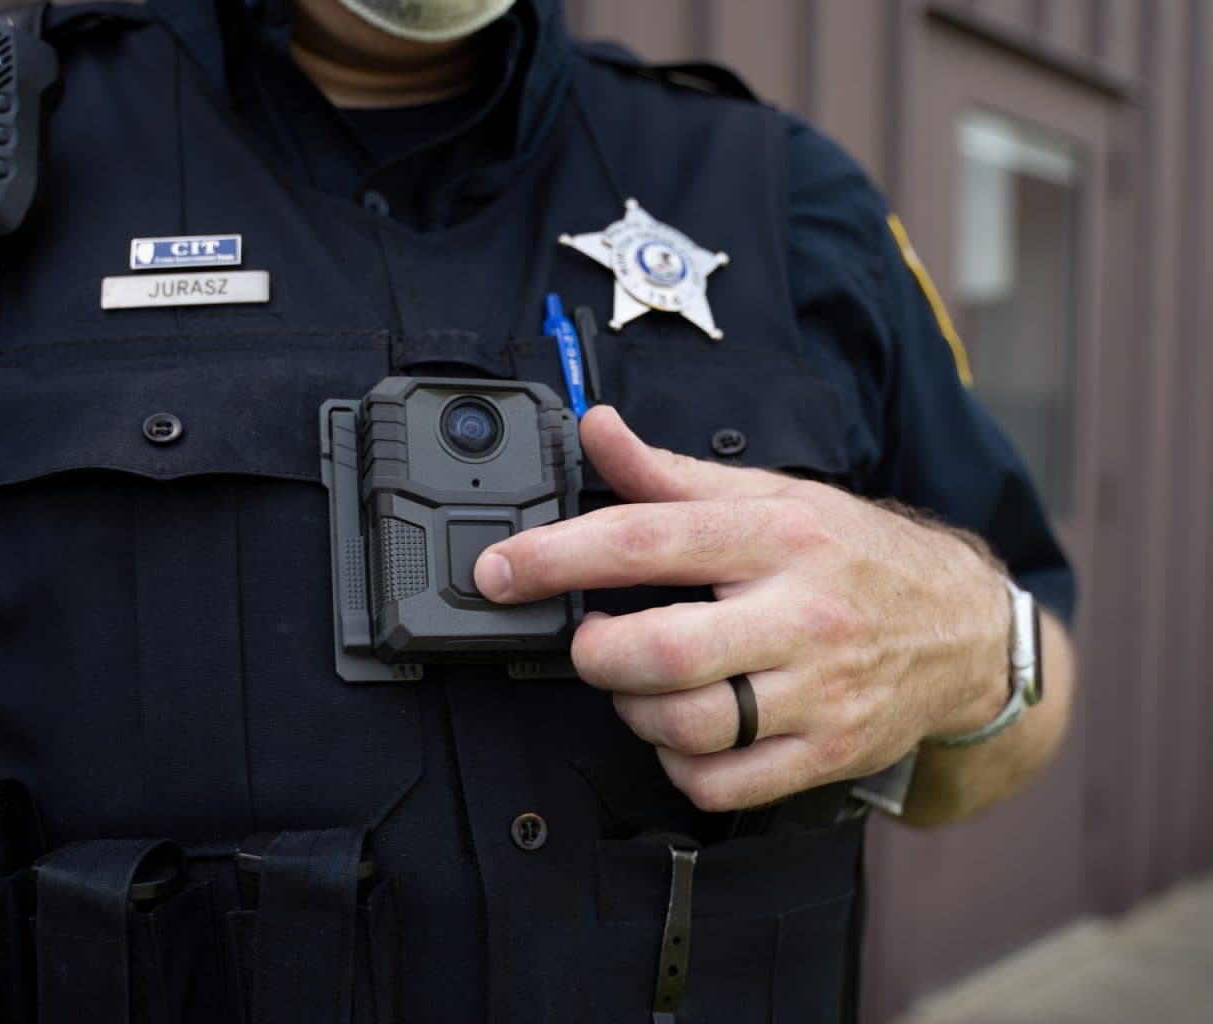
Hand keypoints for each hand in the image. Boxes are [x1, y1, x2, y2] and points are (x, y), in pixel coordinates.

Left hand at [473, 406, 1012, 811]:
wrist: (966, 631)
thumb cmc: (855, 557)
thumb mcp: (773, 496)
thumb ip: (673, 475)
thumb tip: (596, 430)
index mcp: (778, 536)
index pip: (645, 540)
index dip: (555, 557)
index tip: (498, 569)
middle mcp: (799, 615)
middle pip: (661, 653)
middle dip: (596, 653)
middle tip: (592, 640)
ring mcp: (817, 693)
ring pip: (685, 726)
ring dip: (633, 709)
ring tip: (638, 682)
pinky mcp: (826, 754)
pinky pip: (720, 784)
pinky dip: (678, 765)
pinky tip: (682, 731)